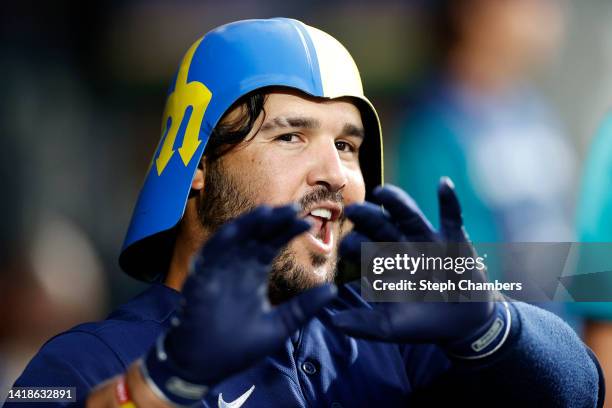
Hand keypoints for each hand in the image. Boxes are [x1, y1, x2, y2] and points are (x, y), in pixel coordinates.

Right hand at [143, 205, 336, 404]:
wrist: (203, 367)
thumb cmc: (238, 346)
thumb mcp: (280, 325)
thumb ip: (303, 307)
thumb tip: (334, 291)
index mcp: (254, 273)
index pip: (272, 243)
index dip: (287, 231)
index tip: (307, 224)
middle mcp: (236, 266)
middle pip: (256, 234)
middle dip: (273, 221)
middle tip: (293, 209)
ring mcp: (217, 270)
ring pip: (233, 238)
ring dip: (248, 224)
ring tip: (268, 212)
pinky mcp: (199, 279)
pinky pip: (209, 255)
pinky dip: (220, 242)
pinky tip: (235, 231)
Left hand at [335, 179, 507, 355]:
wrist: (462, 324)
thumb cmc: (422, 322)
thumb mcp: (389, 327)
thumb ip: (361, 324)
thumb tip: (331, 323)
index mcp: (383, 261)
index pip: (363, 247)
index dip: (354, 245)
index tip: (345, 247)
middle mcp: (401, 244)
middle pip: (380, 224)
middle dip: (366, 216)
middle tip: (351, 210)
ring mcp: (426, 238)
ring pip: (408, 214)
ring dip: (396, 201)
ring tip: (382, 192)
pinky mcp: (453, 238)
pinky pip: (451, 215)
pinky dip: (449, 200)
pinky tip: (443, 184)